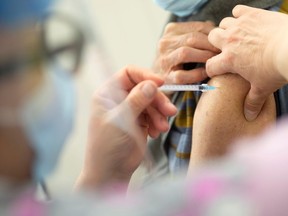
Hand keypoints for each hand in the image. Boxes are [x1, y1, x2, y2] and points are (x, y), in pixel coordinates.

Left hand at [76, 66, 176, 188]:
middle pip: (144, 88)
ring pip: (152, 102)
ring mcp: (131, 110)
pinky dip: (158, 122)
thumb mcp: (120, 120)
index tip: (160, 83)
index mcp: (108, 93)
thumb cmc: (107, 146)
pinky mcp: (140, 122)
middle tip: (169, 111)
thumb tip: (151, 84)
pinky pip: (154, 115)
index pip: (129, 74)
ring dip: (160, 113)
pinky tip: (156, 133)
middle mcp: (119, 99)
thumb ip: (136, 101)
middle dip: (158, 99)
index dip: (145, 75)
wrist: (111, 171)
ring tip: (162, 128)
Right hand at [153, 21, 218, 83]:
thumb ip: (197, 34)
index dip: (213, 34)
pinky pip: (183, 75)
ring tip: (215, 61)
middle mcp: (164, 43)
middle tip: (224, 52)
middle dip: (211, 45)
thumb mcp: (183, 42)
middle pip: (192, 38)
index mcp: (171, 31)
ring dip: (204, 57)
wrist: (158, 79)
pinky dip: (197, 74)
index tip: (223, 42)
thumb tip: (215, 29)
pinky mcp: (165, 77)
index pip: (197, 27)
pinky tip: (206, 73)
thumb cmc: (176, 60)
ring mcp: (163, 60)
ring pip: (185, 53)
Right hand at [206, 5, 287, 120]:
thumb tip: (249, 116)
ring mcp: (239, 26)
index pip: (209, 65)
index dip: (211, 69)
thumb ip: (253, 102)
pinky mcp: (251, 14)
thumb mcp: (263, 88)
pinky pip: (237, 10)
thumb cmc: (276, 69)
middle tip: (226, 48)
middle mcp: (229, 42)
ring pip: (223, 24)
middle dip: (216, 44)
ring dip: (227, 29)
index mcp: (229, 60)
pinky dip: (239, 14)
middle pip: (211, 38)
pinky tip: (245, 21)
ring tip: (236, 35)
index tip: (217, 70)